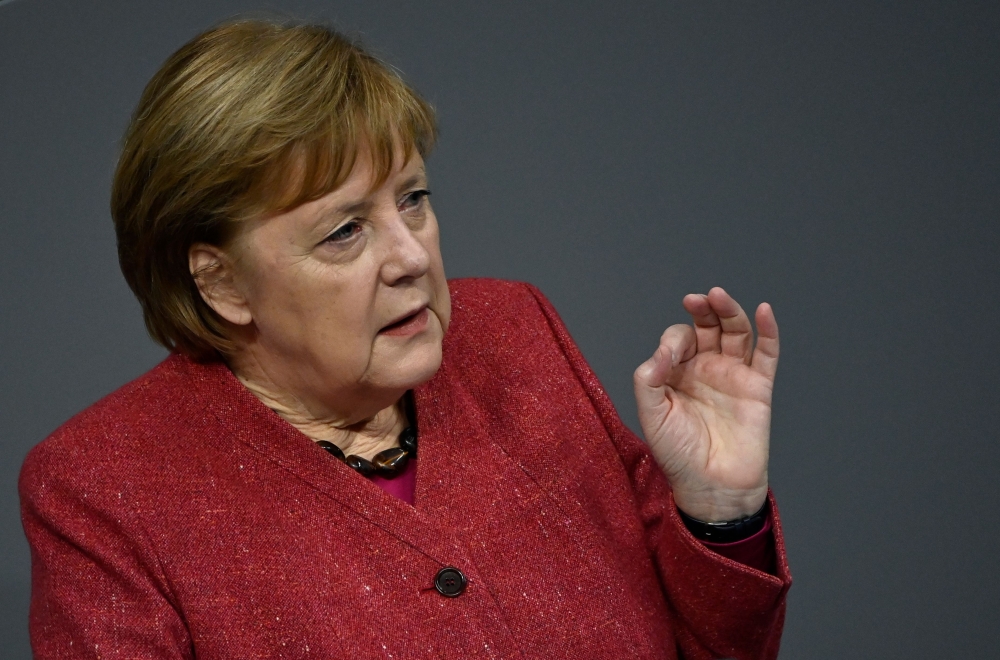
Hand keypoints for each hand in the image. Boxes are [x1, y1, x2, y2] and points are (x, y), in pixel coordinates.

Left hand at [633, 287, 778, 521]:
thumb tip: (660, 351)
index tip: (669, 358)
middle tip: (696, 299)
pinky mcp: (758, 387)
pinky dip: (768, 331)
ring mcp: (733, 375)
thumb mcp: (651, 416)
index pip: (678, 339)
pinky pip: (767, 354)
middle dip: (702, 309)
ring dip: (729, 311)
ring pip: (736, 332)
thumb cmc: (678, 455)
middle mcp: (706, 368)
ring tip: (719, 296)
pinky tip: (764, 311)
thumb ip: (648, 380)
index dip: (674, 340)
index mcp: (677, 372)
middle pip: (708, 326)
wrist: (711, 487)